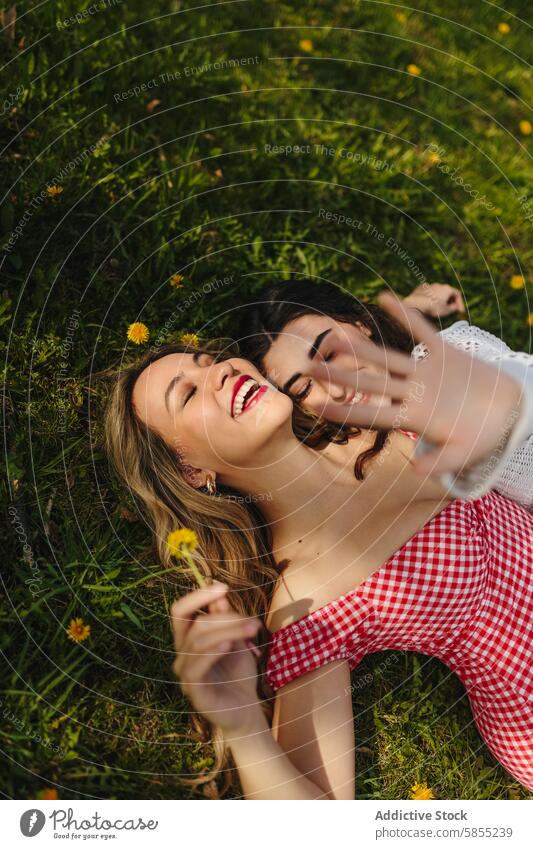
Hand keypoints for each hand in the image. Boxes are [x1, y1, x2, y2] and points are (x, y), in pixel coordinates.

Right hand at [171, 583, 262, 733]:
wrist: (247, 711)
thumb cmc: (239, 675)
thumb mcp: (235, 641)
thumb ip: (225, 620)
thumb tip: (220, 594)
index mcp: (188, 641)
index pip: (180, 612)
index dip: (197, 596)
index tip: (222, 587)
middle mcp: (181, 656)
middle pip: (196, 624)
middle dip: (227, 618)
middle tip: (253, 622)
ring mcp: (185, 674)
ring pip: (199, 642)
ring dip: (229, 631)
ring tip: (253, 629)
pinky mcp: (193, 692)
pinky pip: (196, 667)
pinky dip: (212, 651)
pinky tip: (229, 644)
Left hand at [310, 292, 522, 477]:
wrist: (508, 412)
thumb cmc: (483, 437)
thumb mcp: (463, 454)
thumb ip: (440, 463)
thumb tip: (415, 470)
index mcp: (412, 418)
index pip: (370, 415)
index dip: (342, 411)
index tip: (314, 405)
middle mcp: (412, 393)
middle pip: (371, 383)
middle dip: (341, 375)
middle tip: (309, 367)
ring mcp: (426, 372)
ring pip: (388, 357)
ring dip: (362, 346)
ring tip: (334, 335)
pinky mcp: (444, 354)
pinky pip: (422, 331)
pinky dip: (406, 315)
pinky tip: (384, 297)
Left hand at [403, 283, 464, 317]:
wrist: (415, 305)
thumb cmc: (432, 308)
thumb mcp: (446, 311)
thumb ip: (454, 308)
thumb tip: (456, 307)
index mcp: (447, 288)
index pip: (458, 294)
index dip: (460, 303)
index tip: (460, 311)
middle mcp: (439, 285)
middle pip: (448, 292)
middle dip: (450, 301)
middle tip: (450, 309)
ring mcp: (429, 285)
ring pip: (437, 292)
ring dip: (440, 299)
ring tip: (438, 308)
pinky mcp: (420, 288)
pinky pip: (428, 293)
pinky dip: (430, 298)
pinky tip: (428, 305)